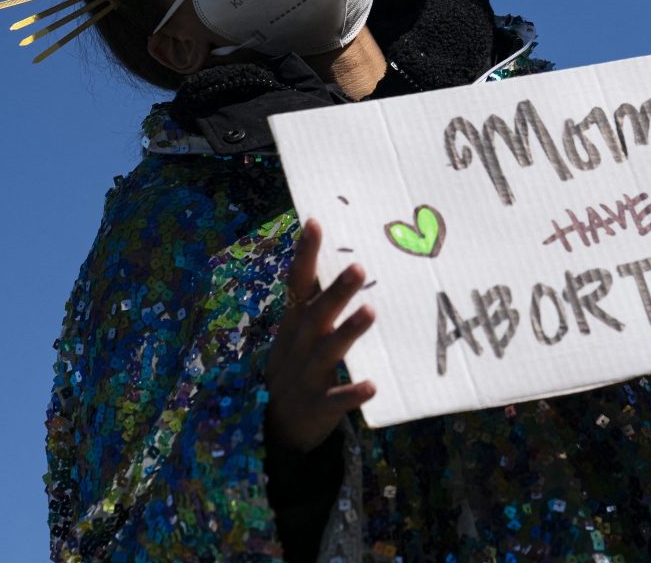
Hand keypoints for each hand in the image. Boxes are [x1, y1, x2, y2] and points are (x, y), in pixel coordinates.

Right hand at [264, 218, 376, 453]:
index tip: (314, 222)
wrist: (279, 428)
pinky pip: (336, 399)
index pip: (297, 284)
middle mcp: (299, 346)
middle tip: (359, 267)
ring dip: (348, 331)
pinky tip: (372, 385)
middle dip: (336, 290)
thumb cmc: (297, 367)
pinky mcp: (318, 407)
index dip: (305, 254)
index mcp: (294, 324)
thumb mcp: (297, 333)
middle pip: (317, 313)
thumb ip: (316, 302)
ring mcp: (306, 377)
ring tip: (370, 312)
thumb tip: (344, 260)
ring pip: (328, 351)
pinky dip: (352, 393)